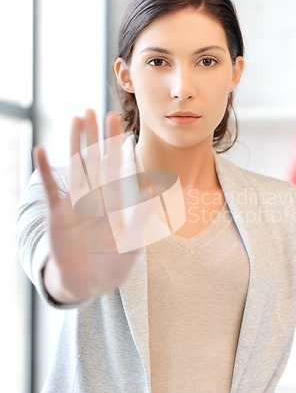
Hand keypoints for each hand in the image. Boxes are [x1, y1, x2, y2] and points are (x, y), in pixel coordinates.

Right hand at [34, 109, 149, 303]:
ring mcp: (75, 204)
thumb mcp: (132, 241)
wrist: (88, 283)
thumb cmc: (113, 264)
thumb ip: (141, 217)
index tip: (121, 125)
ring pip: (75, 168)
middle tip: (96, 109)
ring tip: (74, 119)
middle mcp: (95, 198)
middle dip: (96, 136)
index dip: (117, 147)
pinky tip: (40, 151)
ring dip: (74, 143)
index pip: (116, 168)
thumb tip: (156, 192)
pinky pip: (50, 189)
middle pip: (95, 160)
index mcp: (114, 202)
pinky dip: (45, 172)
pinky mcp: (57, 214)